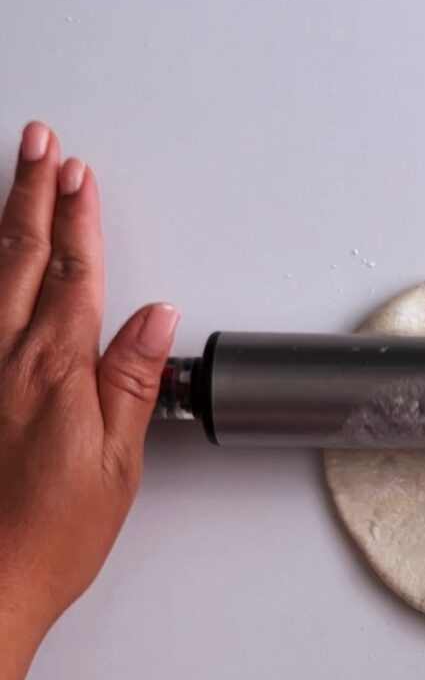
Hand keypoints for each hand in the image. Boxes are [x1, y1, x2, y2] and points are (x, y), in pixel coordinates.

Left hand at [0, 122, 178, 635]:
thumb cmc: (53, 531)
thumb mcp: (116, 462)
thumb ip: (130, 381)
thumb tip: (154, 319)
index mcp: (54, 374)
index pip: (74, 278)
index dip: (78, 221)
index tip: (80, 177)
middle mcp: (5, 363)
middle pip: (23, 260)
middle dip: (35, 198)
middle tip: (41, 148)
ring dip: (8, 221)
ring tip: (17, 178)